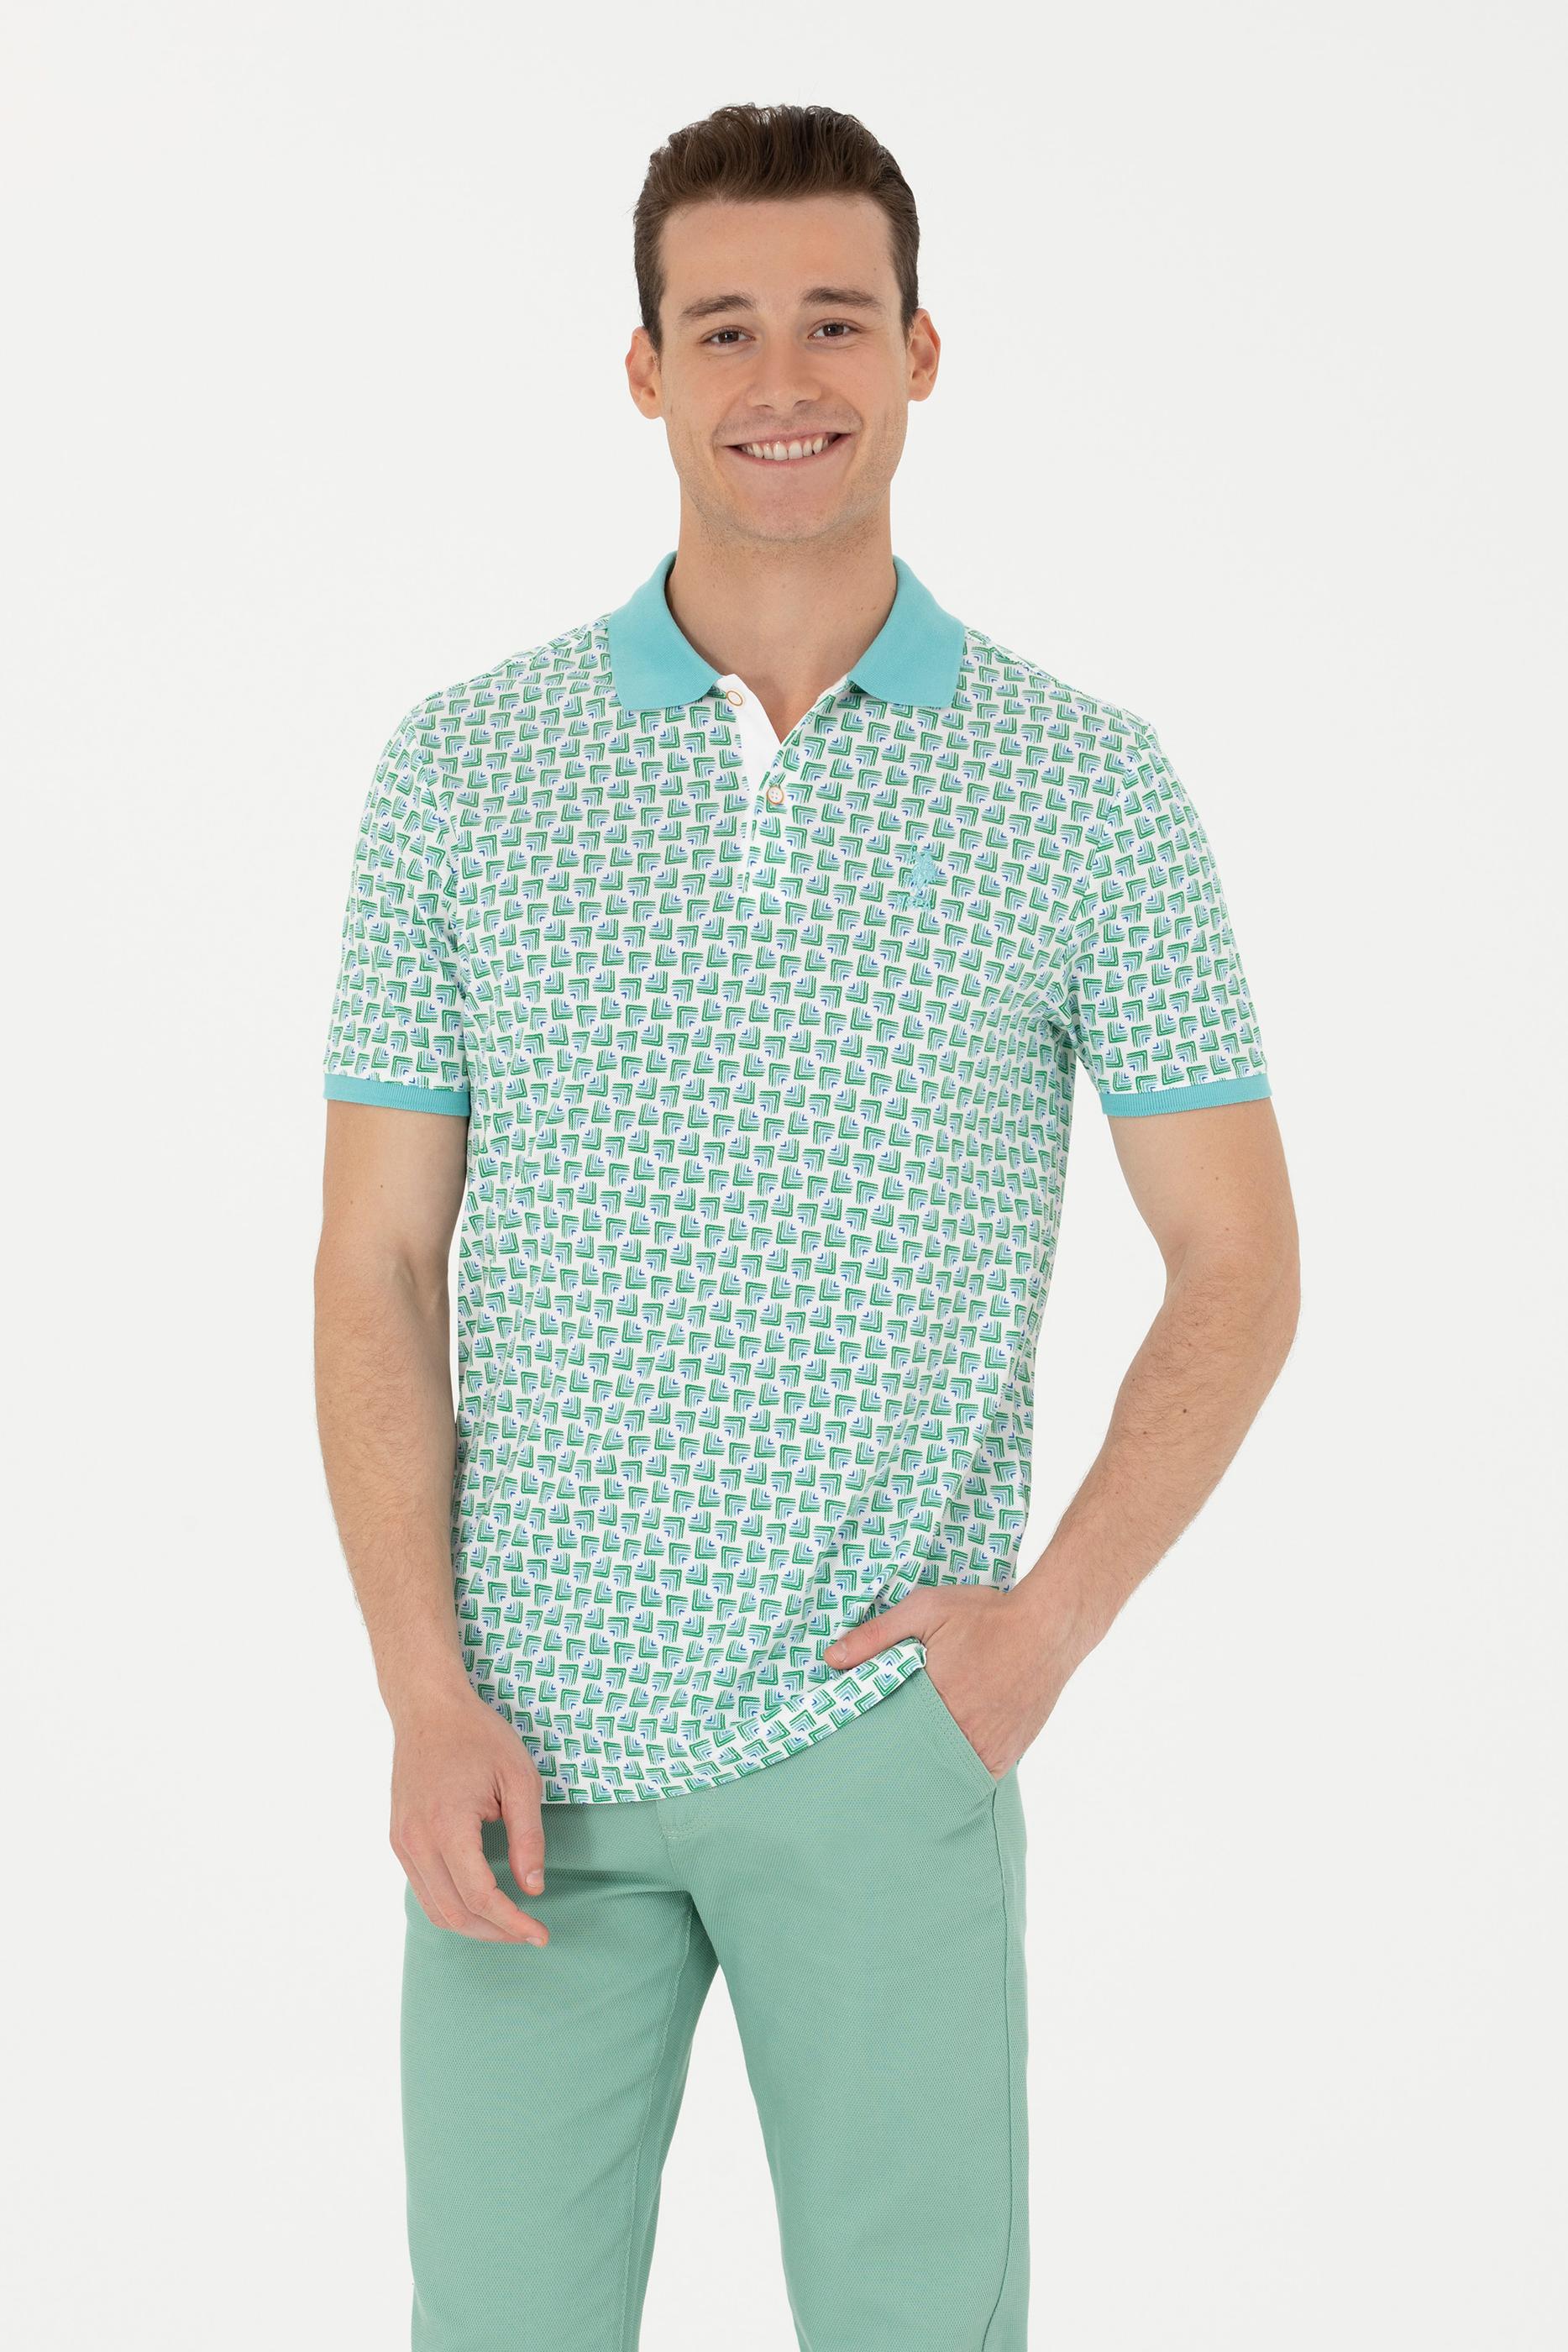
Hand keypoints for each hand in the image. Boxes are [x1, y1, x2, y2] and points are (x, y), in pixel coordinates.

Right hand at [389, 1681, 551, 1944]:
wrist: (428, 1708)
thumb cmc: (478, 1736)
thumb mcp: (519, 1778)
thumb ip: (528, 1836)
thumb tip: (533, 1887)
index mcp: (447, 1826)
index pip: (480, 1896)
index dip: (513, 1923)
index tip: (541, 1934)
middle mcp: (416, 1841)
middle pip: (454, 1914)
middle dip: (495, 1932)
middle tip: (529, 1933)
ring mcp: (402, 1842)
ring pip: (434, 1908)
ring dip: (473, 1925)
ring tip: (508, 1923)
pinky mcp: (399, 1839)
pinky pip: (423, 1888)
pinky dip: (452, 1905)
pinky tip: (480, 1901)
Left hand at [824, 1578, 1093, 1778]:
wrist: (1050, 1627)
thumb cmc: (986, 1615)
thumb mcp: (925, 1609)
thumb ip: (876, 1635)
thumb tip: (831, 1659)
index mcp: (933, 1701)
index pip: (885, 1736)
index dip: (867, 1742)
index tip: (848, 1749)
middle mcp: (961, 1733)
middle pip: (912, 1761)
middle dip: (891, 1762)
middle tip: (868, 1770)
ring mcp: (987, 1749)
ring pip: (942, 1775)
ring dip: (924, 1771)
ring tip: (900, 1773)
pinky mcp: (1007, 1755)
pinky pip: (973, 1778)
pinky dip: (956, 1774)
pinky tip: (939, 1769)